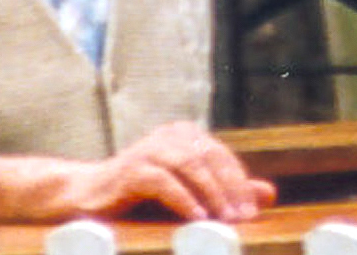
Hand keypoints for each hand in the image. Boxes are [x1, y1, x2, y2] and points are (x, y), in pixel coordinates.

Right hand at [85, 122, 276, 221]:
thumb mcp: (190, 194)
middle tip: (244, 219)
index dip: (240, 183)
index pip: (222, 156)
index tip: (253, 212)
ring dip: (212, 194)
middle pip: (210, 158)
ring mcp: (149, 148)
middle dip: (230, 190)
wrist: (86, 198)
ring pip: (190, 165)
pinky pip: (163, 181)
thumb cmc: (142, 197)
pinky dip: (183, 199)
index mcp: (185, 134)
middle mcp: (169, 135)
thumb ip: (227, 192)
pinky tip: (197, 217)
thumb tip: (270, 194)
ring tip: (225, 220)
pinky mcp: (131, 169)